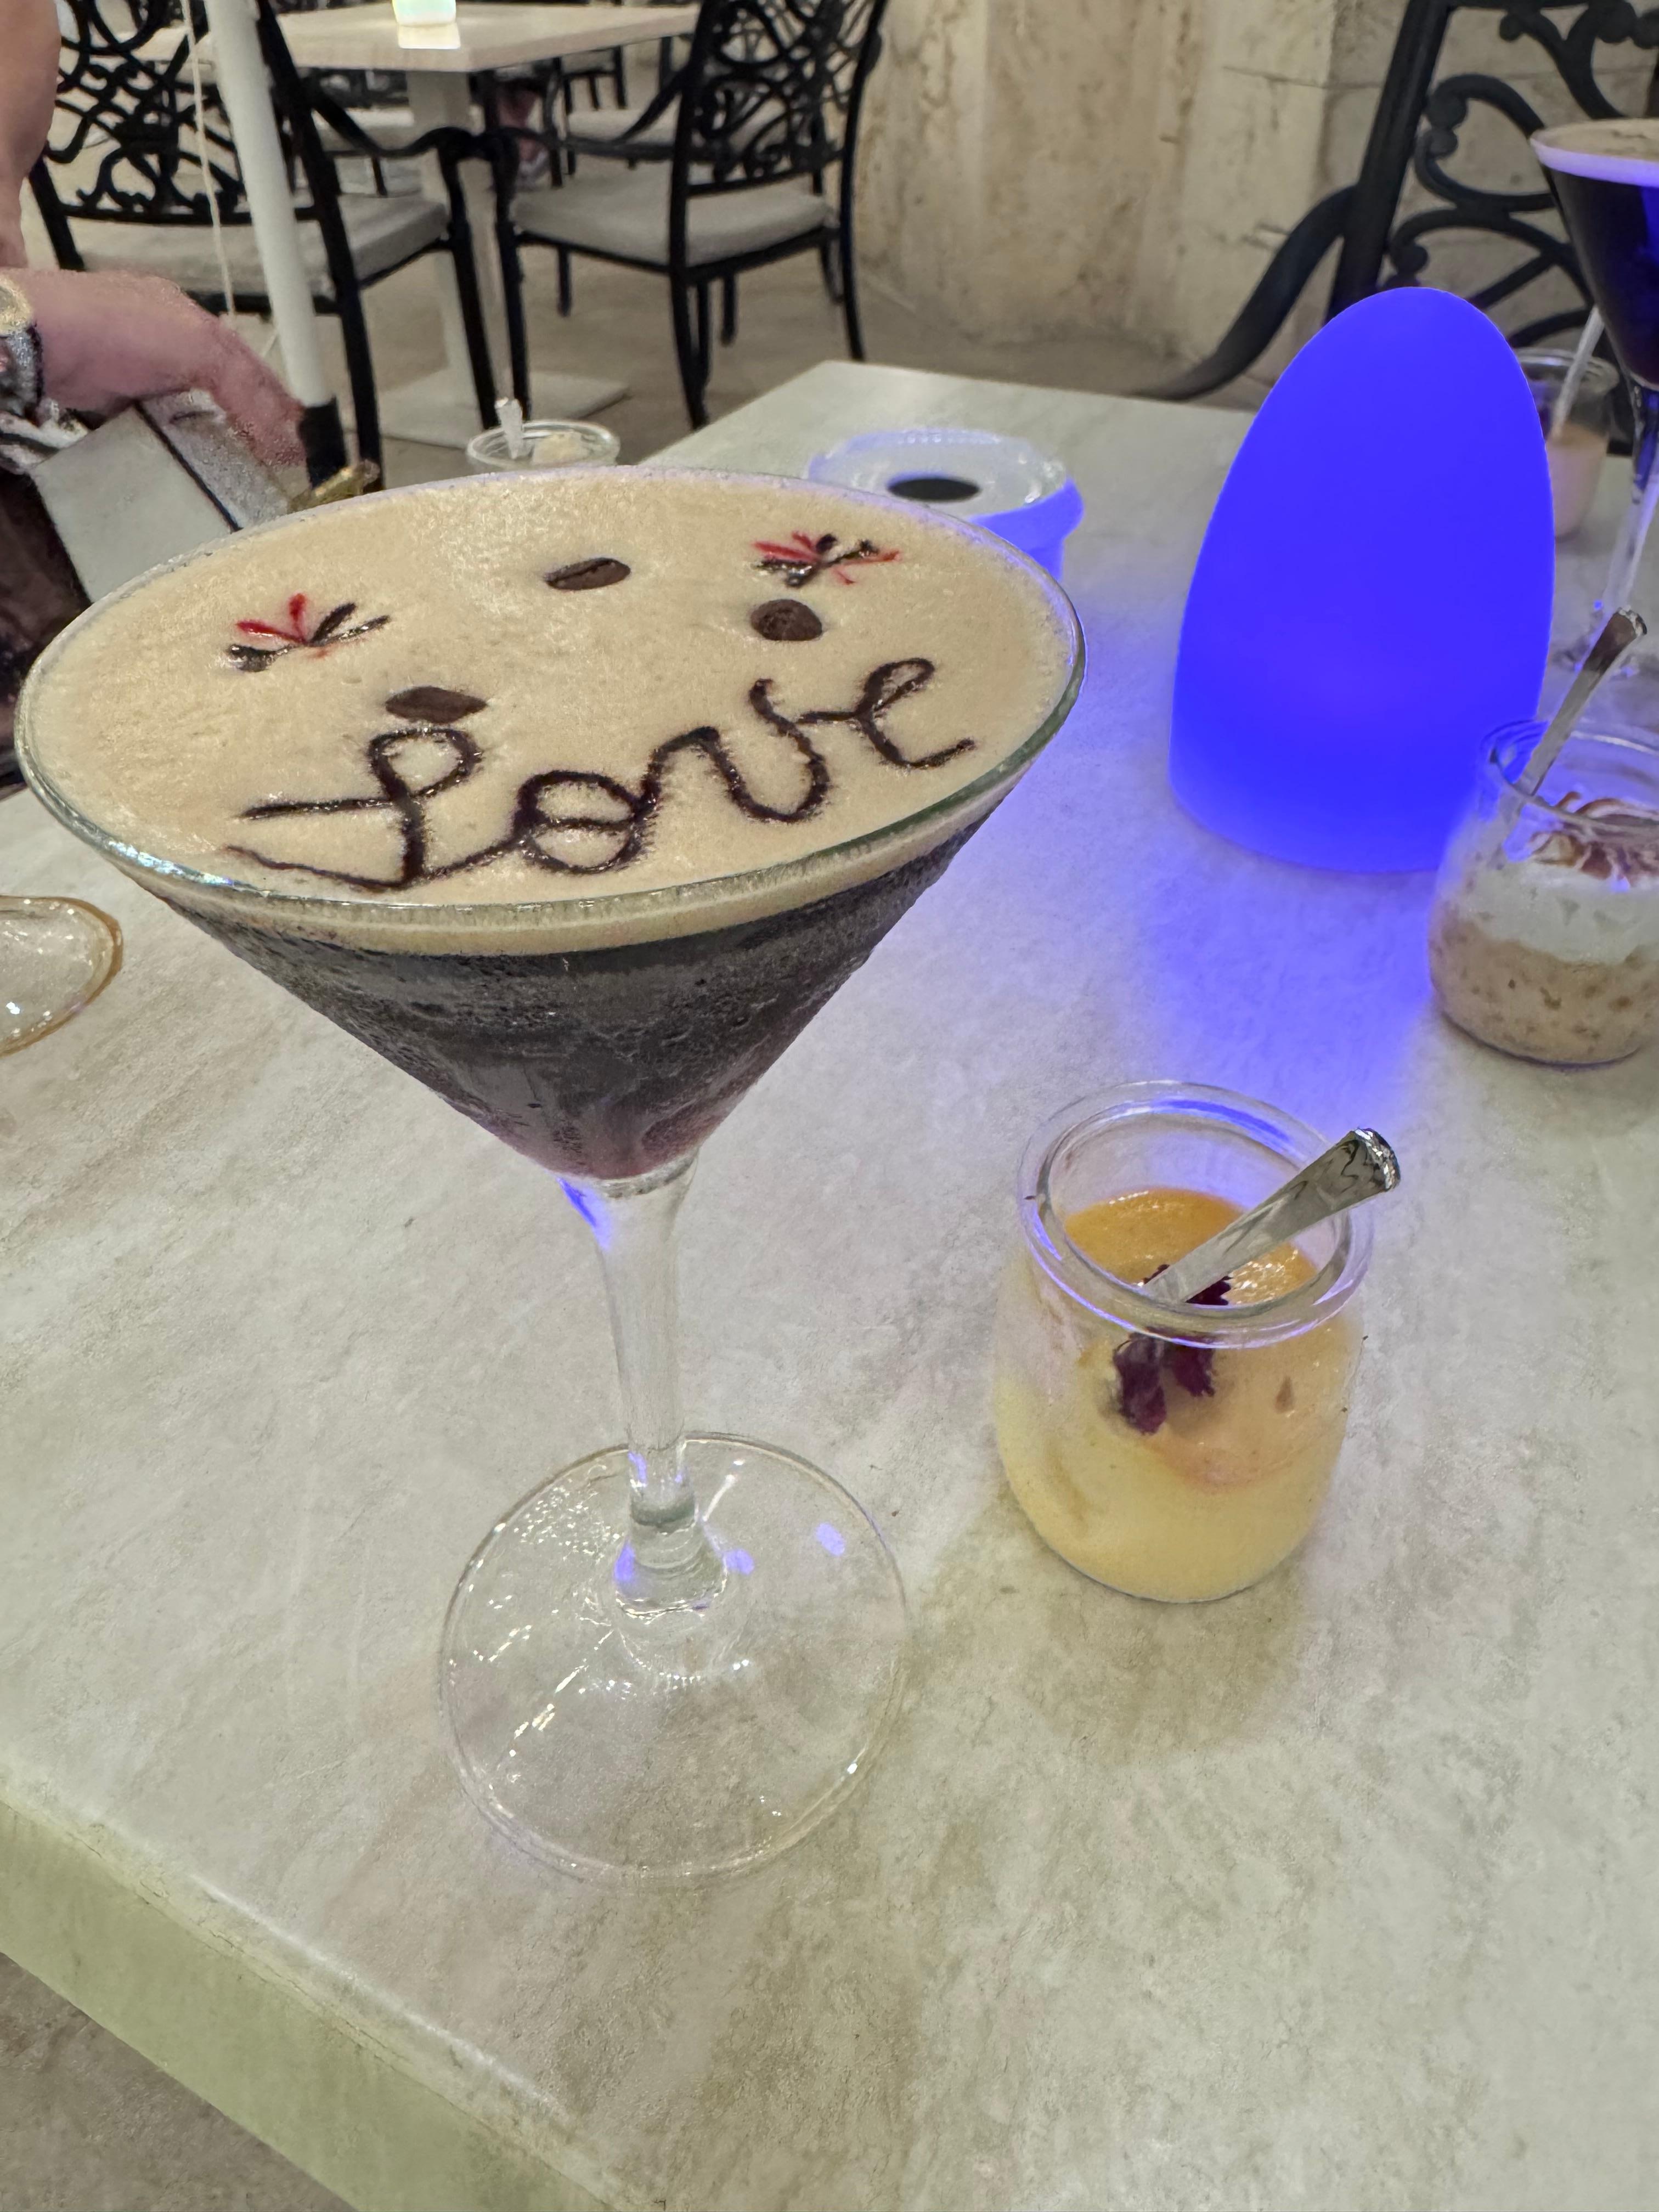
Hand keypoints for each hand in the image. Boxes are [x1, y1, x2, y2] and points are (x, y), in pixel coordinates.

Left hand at [9, 266, 303, 466]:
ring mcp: (134, 373)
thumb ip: (246, 391)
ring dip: (213, 440)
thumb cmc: (112, 325)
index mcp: (188, 320)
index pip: (247, 365)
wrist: (41, 339)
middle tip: (278, 458)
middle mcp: (162, 343)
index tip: (298, 436)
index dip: (277, 401)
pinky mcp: (109, 402)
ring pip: (187, 413)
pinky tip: (188, 466)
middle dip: (251, 423)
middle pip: (220, 390)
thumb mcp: (199, 348)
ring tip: (240, 469)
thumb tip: (285, 435)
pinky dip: (174, 450)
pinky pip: (153, 432)